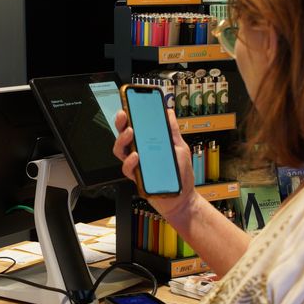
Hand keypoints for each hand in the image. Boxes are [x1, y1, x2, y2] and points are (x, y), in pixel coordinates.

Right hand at [112, 108, 196, 222]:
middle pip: (124, 136)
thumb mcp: (179, 147)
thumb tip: (168, 112)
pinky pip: (127, 169)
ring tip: (130, 132)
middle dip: (121, 123)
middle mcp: (139, 153)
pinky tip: (137, 156)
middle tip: (124, 115)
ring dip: (122, 140)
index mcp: (148, 144)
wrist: (183, 199)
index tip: (129, 104)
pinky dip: (130, 161)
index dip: (130, 115)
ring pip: (120, 151)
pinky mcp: (137, 178)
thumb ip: (172, 131)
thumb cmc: (180, 175)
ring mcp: (137, 165)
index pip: (135, 126)